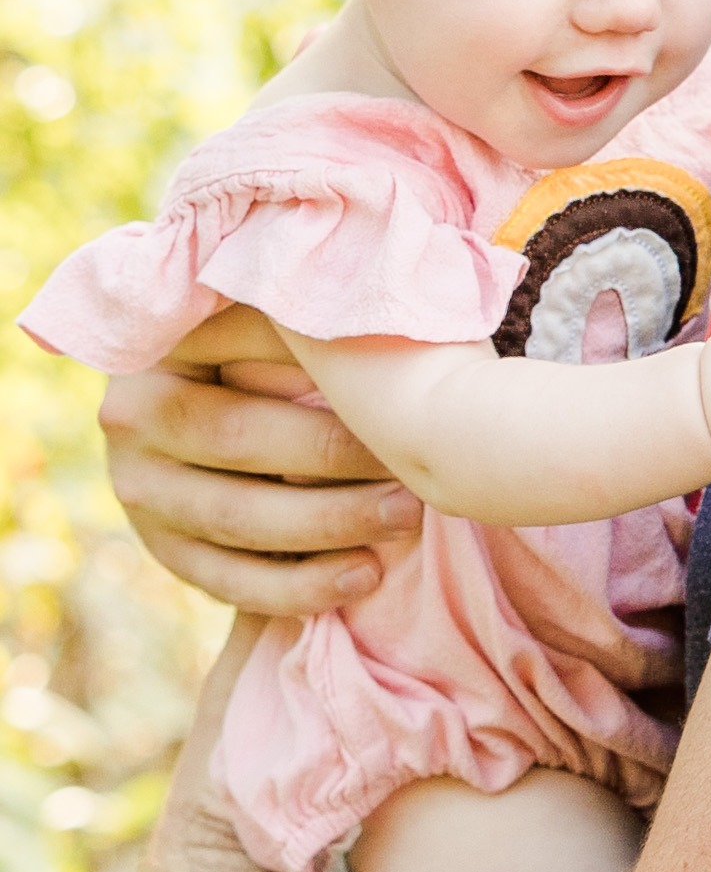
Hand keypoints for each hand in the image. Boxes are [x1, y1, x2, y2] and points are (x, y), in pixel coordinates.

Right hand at [99, 307, 420, 616]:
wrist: (215, 401)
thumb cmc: (279, 348)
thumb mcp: (276, 318)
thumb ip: (306, 311)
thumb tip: (377, 285)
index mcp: (162, 346)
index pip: (242, 353)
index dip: (322, 370)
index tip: (398, 380)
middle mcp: (132, 417)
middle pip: (240, 441)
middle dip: (335, 458)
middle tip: (417, 466)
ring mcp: (140, 490)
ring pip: (238, 519)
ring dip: (329, 525)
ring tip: (407, 519)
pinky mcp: (163, 550)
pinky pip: (230, 581)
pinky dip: (300, 586)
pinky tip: (365, 576)